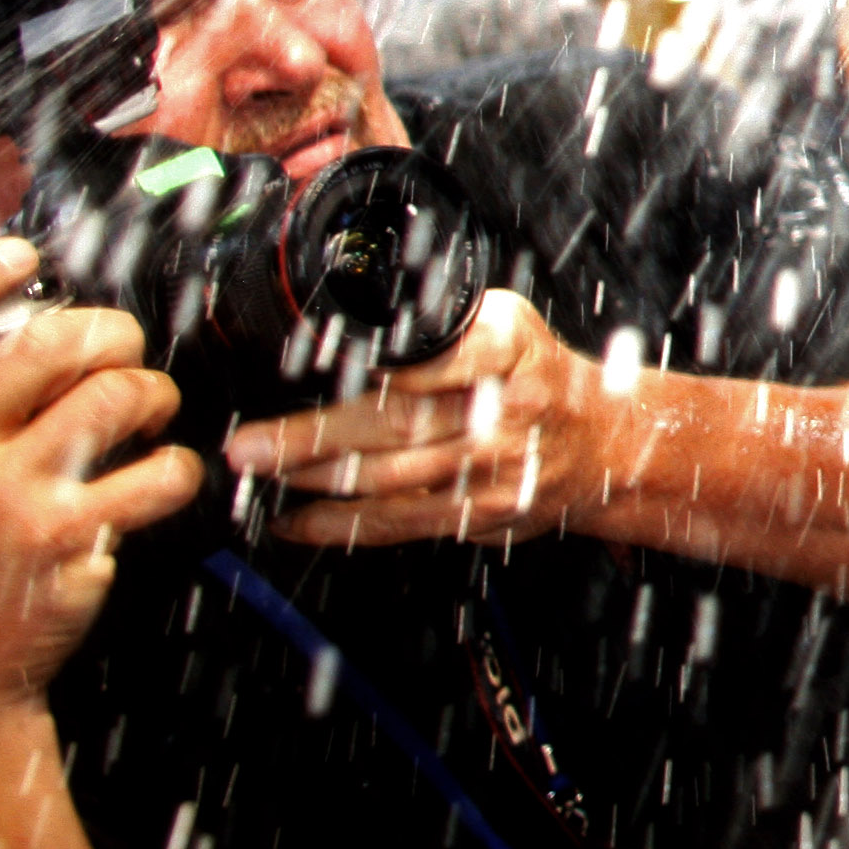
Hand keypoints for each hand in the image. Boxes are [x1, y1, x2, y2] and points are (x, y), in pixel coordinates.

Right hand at [0, 240, 202, 727]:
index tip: (20, 257)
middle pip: (47, 344)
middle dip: (106, 332)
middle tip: (120, 349)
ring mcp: (6, 498)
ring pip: (115, 395)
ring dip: (151, 393)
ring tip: (147, 411)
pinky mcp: (66, 541)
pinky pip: (157, 472)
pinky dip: (176, 466)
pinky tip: (161, 474)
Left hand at [224, 287, 620, 549]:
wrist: (602, 443)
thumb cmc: (537, 374)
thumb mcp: (507, 322)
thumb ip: (443, 325)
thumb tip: (354, 332)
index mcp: (512, 350)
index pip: (446, 354)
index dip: (388, 365)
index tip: (332, 365)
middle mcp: (506, 412)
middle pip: (399, 423)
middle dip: (313, 438)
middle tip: (247, 446)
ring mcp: (493, 470)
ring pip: (389, 479)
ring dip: (313, 480)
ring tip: (258, 473)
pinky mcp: (480, 516)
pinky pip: (399, 524)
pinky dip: (340, 525)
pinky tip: (295, 521)